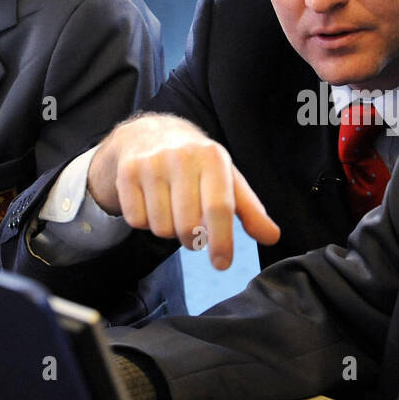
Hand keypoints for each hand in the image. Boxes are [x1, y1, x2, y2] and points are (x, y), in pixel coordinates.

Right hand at [87, 113, 279, 268]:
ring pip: (161, 228)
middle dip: (192, 239)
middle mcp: (181, 157)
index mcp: (212, 158)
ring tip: (171, 208)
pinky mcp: (126, 172)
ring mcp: (151, 163)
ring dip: (168, 229)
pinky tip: (150, 201)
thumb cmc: (196, 164)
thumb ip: (250, 210)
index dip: (222, 241)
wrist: (149, 134)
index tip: (222, 264)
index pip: (219, 208)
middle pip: (188, 226)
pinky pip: (136, 221)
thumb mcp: (227, 179)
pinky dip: (144, 221)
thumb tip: (272, 237)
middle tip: (192, 226)